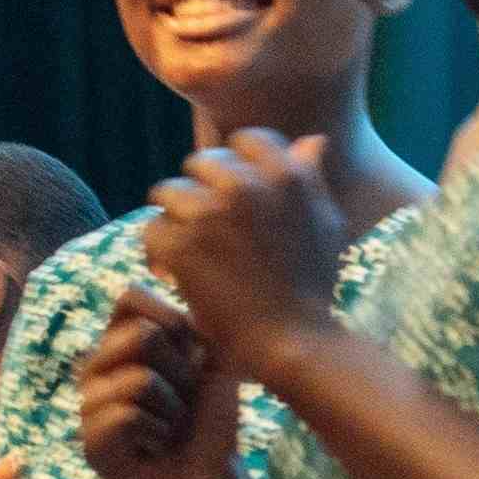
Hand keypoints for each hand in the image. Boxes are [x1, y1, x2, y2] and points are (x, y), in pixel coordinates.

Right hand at [76, 291, 247, 478]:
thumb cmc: (210, 420)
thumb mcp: (210, 364)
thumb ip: (188, 326)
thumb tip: (169, 290)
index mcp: (121, 342)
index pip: (130, 297)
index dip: (172, 320)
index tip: (194, 356)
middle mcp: (97, 367)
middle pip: (141, 336)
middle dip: (181, 372)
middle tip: (184, 402)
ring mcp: (88, 404)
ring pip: (138, 380)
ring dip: (173, 409)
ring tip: (170, 427)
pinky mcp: (90, 442)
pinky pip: (127, 416)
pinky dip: (159, 433)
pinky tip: (156, 447)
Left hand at [140, 133, 347, 372]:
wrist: (293, 339)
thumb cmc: (312, 286)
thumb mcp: (326, 225)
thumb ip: (311, 179)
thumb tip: (312, 140)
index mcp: (285, 173)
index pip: (245, 141)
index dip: (236, 166)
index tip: (235, 199)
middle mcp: (247, 184)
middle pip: (201, 163)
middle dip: (201, 193)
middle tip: (208, 231)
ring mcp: (211, 213)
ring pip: (169, 193)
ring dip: (176, 220)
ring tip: (188, 251)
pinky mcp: (182, 244)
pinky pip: (152, 229)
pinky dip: (158, 252)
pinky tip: (173, 274)